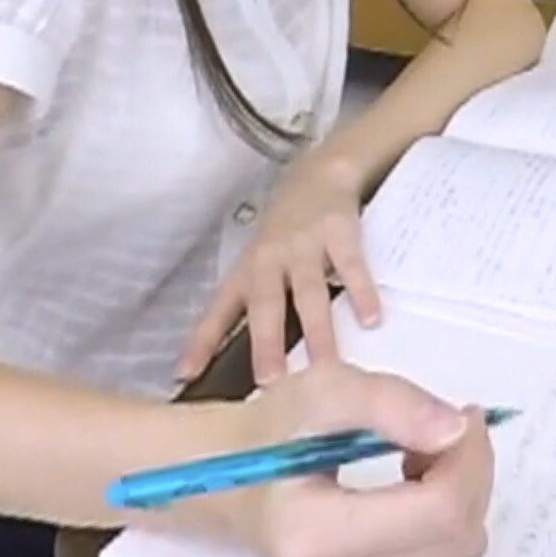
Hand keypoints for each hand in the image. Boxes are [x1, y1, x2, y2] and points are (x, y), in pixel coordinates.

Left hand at [181, 152, 384, 385]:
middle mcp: (270, 260)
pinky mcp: (338, 233)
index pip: (219, 312)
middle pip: (266, 305)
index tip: (185, 374)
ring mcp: (304, 245)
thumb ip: (259, 309)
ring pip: (308, 292)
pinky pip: (350, 267)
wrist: (318, 174)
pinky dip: (361, 293)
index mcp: (247, 273)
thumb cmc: (286, 234)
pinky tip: (370, 319)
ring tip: (326, 367)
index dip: (201, 342)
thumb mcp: (261, 265)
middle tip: (270, 382)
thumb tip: (255, 367)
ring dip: (317, 330)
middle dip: (266, 343)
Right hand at [203, 359, 493, 556]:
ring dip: (455, 503)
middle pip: (454, 539)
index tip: (463, 419)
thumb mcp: (325, 391)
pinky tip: (408, 509)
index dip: (468, 459)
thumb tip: (456, 431)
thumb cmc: (274, 437)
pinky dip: (441, 536)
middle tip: (437, 434)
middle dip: (465, 475)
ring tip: (413, 468)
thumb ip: (391, 403)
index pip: (438, 512)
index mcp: (306, 541)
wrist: (233, 482)